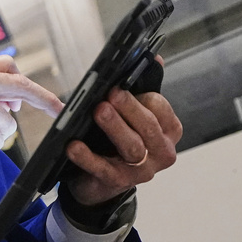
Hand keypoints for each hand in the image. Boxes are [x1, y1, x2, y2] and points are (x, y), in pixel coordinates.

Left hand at [64, 86, 181, 206]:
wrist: (100, 183)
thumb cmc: (117, 142)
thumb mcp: (131, 117)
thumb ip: (141, 90)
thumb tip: (155, 58)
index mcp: (168, 131)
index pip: (160, 109)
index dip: (143, 98)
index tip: (122, 86)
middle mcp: (161, 151)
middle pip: (147, 127)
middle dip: (129, 108)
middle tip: (111, 94)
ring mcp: (141, 170)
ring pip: (131, 146)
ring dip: (114, 127)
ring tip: (98, 111)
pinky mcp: (117, 183)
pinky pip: (102, 168)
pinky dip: (87, 156)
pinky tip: (73, 146)